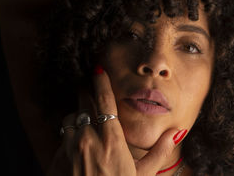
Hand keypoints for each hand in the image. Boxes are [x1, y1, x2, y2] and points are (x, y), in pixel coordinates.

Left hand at [47, 66, 185, 175]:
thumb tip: (176, 131)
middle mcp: (88, 139)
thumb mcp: (144, 174)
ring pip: (70, 118)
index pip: (104, 101)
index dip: (100, 81)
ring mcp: (69, 148)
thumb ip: (160, 151)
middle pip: (83, 103)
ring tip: (86, 126)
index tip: (98, 69)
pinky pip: (62, 137)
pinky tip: (77, 149)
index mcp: (111, 140)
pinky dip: (70, 137)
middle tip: (88, 88)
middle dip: (86, 93)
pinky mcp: (57, 158)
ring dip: (77, 118)